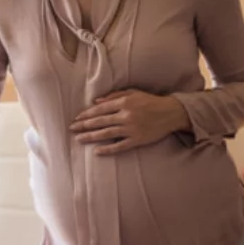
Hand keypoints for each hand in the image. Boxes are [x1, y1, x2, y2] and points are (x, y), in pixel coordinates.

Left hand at [69, 89, 189, 154]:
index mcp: (124, 102)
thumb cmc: (151, 101)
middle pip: (100, 122)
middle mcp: (126, 116)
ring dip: (91, 137)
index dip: (86, 114)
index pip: (100, 109)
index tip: (76, 119)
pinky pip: (120, 146)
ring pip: (106, 134)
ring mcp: (131, 129)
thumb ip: (114, 96)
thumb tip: (95, 102)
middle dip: (84, 126)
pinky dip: (108, 149)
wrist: (171, 113)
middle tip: (72, 129)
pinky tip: (97, 151)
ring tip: (79, 139)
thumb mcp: (133, 93)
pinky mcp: (137, 140)